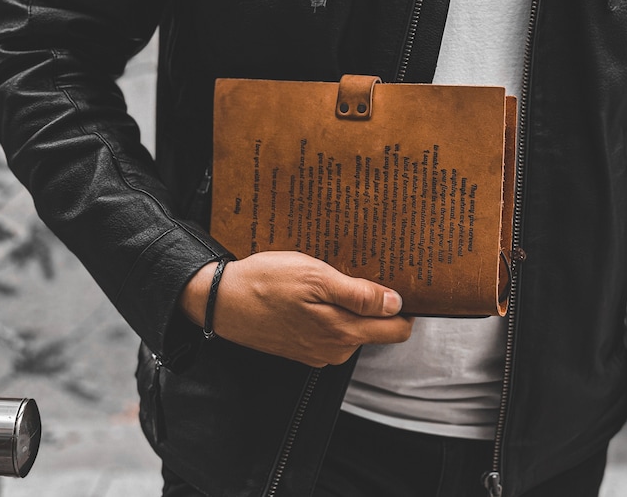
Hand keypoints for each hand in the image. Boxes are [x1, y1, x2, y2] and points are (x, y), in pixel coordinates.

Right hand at [179, 251, 413, 366]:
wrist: (222, 301)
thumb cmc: (266, 283)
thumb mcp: (316, 277)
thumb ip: (359, 295)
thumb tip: (395, 304)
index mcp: (344, 332)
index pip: (396, 330)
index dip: (404, 308)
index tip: (402, 285)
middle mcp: (336, 349)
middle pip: (377, 330)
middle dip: (379, 306)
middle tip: (365, 274)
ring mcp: (319, 352)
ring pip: (354, 330)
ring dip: (351, 308)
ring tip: (333, 280)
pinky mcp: (304, 349)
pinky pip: (331, 332)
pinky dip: (331, 314)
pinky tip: (314, 296)